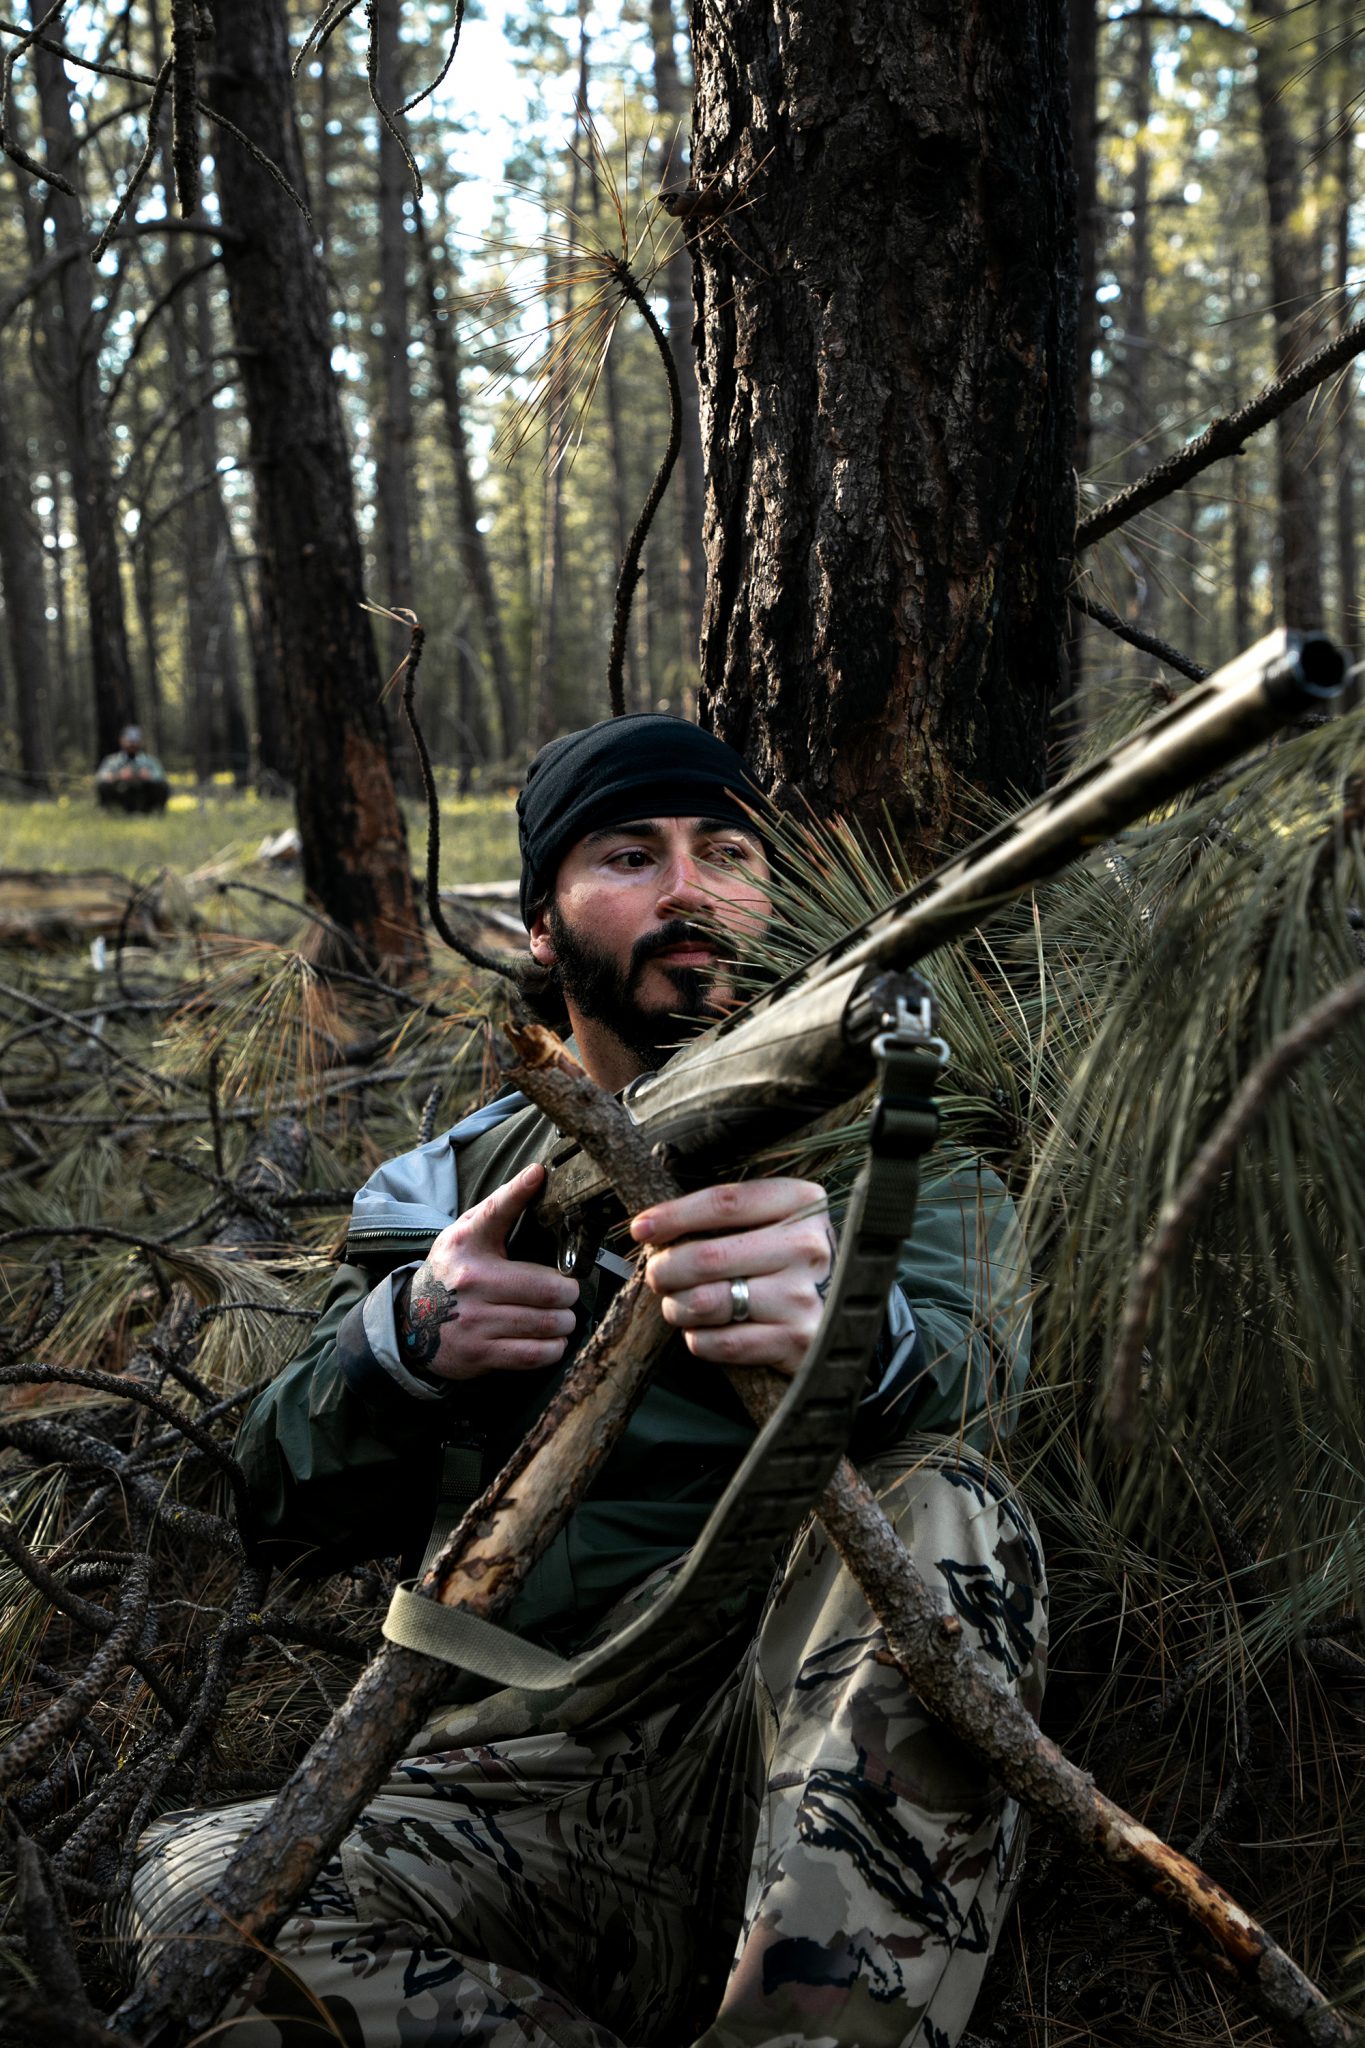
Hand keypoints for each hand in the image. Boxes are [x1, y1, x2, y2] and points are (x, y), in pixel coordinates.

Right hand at [395, 1162, 577, 1381]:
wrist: (411, 1325)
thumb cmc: (453, 1273)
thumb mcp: (466, 1236)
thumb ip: (499, 1208)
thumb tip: (539, 1173)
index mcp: (467, 1244)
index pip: (495, 1211)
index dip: (519, 1190)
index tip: (538, 1174)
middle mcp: (471, 1281)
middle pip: (548, 1288)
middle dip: (569, 1292)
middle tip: (568, 1292)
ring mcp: (474, 1321)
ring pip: (547, 1322)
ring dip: (565, 1321)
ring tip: (561, 1316)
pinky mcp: (480, 1354)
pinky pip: (535, 1354)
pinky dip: (554, 1347)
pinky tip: (552, 1339)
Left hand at [630, 1178, 834, 1376]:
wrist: (845, 1315)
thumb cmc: (790, 1262)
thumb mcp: (775, 1222)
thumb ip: (727, 1218)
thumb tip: (653, 1228)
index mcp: (801, 1204)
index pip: (724, 1203)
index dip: (673, 1215)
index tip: (641, 1228)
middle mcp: (807, 1247)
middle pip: (708, 1255)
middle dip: (666, 1268)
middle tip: (657, 1275)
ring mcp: (803, 1296)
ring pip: (707, 1301)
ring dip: (677, 1307)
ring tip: (679, 1305)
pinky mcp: (796, 1340)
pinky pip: (722, 1342)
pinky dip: (698, 1339)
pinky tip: (702, 1331)